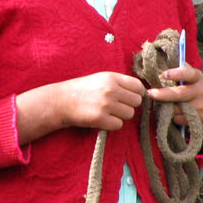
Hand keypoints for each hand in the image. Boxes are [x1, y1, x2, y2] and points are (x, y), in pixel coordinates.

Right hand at [16, 71, 144, 143]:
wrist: (61, 101)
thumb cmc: (82, 89)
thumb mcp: (101, 78)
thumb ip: (119, 83)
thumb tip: (141, 91)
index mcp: (111, 77)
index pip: (138, 86)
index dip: (136, 93)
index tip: (129, 97)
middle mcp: (110, 90)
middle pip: (136, 101)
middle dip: (129, 105)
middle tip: (117, 106)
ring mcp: (105, 105)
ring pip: (129, 114)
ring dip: (121, 115)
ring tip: (108, 112)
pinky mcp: (100, 118)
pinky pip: (118, 125)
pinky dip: (112, 124)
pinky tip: (103, 119)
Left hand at [147, 65, 202, 130]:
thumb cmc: (192, 86)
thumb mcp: (190, 76)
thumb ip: (178, 70)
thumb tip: (158, 63)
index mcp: (197, 77)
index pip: (188, 74)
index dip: (176, 74)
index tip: (164, 74)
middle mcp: (200, 91)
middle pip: (179, 94)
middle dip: (163, 94)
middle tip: (150, 93)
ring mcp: (200, 106)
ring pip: (177, 108)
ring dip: (165, 107)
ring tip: (160, 104)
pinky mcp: (199, 119)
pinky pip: (179, 119)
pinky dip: (172, 117)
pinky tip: (171, 113)